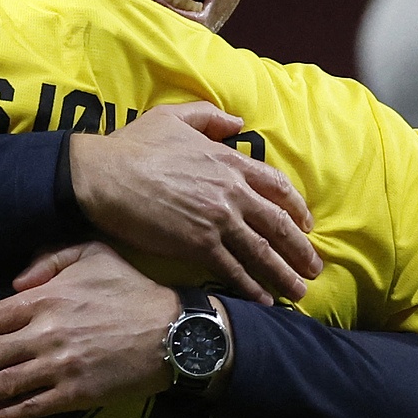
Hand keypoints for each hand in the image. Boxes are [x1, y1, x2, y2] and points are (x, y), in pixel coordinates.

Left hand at [0, 242, 179, 417]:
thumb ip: (50, 259)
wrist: (174, 332)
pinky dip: (4, 413)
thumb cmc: (133, 289)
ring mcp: (59, 367)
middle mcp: (45, 334)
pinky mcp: (76, 393)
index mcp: (45, 298)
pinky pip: (32, 406)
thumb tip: (15, 281)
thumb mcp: (94, 254)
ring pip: (3, 383)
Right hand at [68, 102, 321, 302]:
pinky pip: (233, 270)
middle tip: (314, 267)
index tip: (307, 224)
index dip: (296, 207)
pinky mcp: (197, 245)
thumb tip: (236, 121)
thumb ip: (209, 117)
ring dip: (284, 273)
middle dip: (300, 249)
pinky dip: (251, 286)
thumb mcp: (173, 117)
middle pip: (278, 224)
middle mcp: (231, 192)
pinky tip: (264, 299)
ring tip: (299, 291)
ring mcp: (217, 220)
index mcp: (228, 162)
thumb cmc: (133, 145)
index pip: (276, 186)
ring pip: (262, 251)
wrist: (103, 175)